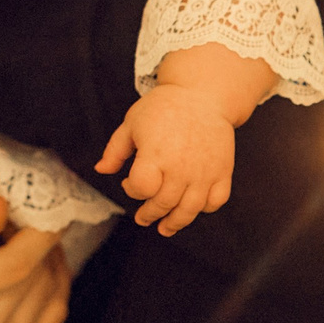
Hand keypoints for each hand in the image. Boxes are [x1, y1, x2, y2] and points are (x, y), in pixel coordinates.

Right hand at [0, 197, 69, 322]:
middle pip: (36, 275)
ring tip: (20, 249)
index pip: (17, 264)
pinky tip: (35, 271)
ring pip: (51, 291)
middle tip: (17, 226)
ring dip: (45, 263)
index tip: (49, 208)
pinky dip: (54, 286)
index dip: (42, 234)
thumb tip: (2, 206)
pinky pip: (56, 312)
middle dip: (36, 243)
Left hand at [95, 84, 235, 234]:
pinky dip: (204, 208)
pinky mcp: (223, 170)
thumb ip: (115, 150)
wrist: (202, 94)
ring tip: (165, 228)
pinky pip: (216, 200)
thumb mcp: (132, 123)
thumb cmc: (164, 107)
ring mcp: (204, 170)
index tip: (130, 183)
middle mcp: (181, 166)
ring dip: (176, 223)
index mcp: (156, 153)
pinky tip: (193, 208)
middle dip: (150, 214)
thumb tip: (101, 170)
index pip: (142, 188)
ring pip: (190, 209)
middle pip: (164, 204)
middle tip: (143, 217)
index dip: (132, 190)